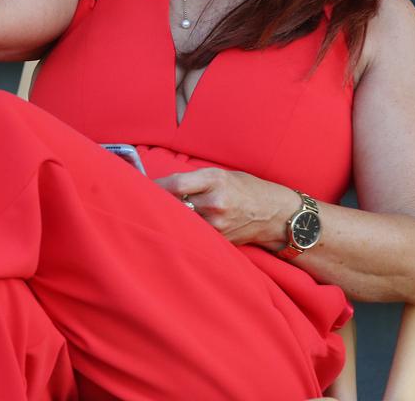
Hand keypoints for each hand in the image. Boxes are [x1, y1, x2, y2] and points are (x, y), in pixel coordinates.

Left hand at [154, 167, 299, 248]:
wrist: (274, 213)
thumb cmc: (244, 189)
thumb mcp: (220, 174)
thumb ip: (193, 180)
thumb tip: (160, 186)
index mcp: (215, 180)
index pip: (176, 184)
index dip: (155, 187)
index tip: (141, 187)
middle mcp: (215, 202)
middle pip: (175, 205)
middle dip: (157, 204)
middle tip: (141, 203)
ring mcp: (217, 224)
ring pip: (182, 222)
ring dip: (168, 219)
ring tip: (156, 217)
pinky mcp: (219, 240)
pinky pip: (194, 234)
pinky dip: (183, 231)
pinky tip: (176, 229)